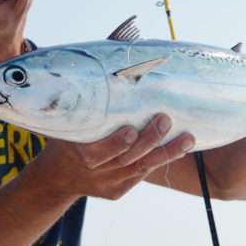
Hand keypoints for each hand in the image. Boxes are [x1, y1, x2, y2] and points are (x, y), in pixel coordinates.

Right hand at [34, 114, 195, 200]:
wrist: (57, 177)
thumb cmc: (66, 138)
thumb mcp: (65, 122)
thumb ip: (85, 99)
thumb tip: (112, 54)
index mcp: (78, 154)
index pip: (98, 152)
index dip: (116, 143)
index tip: (131, 129)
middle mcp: (94, 172)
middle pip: (125, 159)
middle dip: (148, 141)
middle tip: (165, 120)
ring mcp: (107, 183)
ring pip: (140, 168)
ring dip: (166, 153)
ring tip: (188, 139)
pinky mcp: (117, 191)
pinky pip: (141, 175)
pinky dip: (160, 161)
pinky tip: (179, 149)